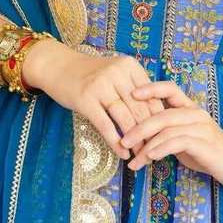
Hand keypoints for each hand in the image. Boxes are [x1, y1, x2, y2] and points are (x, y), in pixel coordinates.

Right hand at [21, 40, 164, 159]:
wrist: (58, 66)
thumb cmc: (91, 73)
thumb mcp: (116, 72)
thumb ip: (134, 88)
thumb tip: (157, 116)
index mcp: (130, 66)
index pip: (152, 97)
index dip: (160, 119)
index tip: (165, 137)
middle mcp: (118, 73)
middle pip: (140, 109)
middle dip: (149, 133)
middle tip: (155, 151)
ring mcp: (101, 85)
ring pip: (125, 118)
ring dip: (135, 141)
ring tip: (141, 155)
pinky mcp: (86, 99)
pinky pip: (105, 125)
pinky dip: (116, 142)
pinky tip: (122, 154)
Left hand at [120, 80, 222, 188]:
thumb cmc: (208, 152)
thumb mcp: (185, 139)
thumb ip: (166, 134)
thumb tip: (138, 137)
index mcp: (190, 108)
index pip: (170, 88)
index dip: (150, 88)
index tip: (131, 94)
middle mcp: (195, 113)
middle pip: (161, 113)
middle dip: (138, 127)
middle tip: (122, 141)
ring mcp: (201, 127)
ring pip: (166, 129)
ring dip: (145, 145)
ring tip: (133, 160)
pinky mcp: (204, 143)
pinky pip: (177, 142)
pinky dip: (160, 149)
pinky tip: (150, 157)